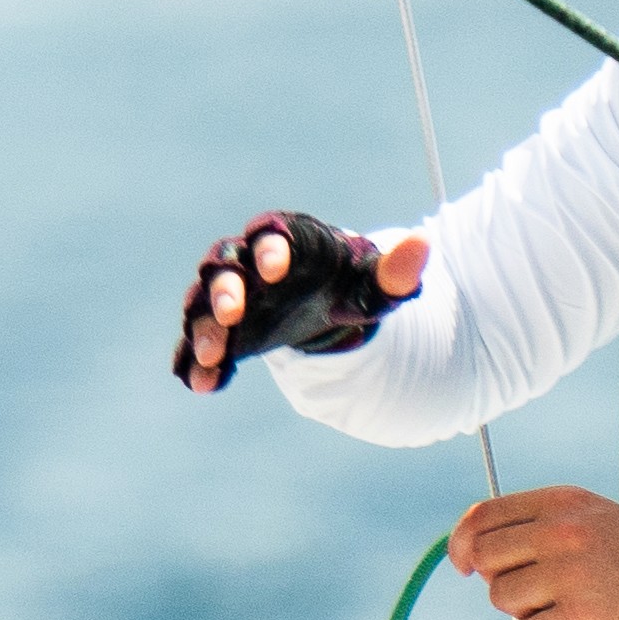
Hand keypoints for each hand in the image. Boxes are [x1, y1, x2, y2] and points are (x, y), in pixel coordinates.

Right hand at [174, 209, 420, 390]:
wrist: (323, 310)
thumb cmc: (348, 284)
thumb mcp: (375, 282)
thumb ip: (395, 269)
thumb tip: (423, 244)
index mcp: (285, 241)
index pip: (269, 235)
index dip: (268, 249)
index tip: (276, 269)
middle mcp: (246, 266)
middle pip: (224, 267)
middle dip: (224, 289)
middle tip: (231, 312)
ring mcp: (230, 300)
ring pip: (203, 306)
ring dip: (204, 328)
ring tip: (212, 355)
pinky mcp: (223, 333)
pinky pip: (198, 344)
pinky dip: (195, 362)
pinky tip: (203, 384)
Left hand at [451, 484, 618, 619]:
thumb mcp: (600, 522)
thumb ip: (545, 528)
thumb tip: (481, 554)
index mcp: (564, 502)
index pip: (484, 515)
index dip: (464, 542)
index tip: (463, 564)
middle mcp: (560, 531)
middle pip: (484, 559)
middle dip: (501, 582)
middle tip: (538, 596)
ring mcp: (568, 573)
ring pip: (502, 599)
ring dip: (528, 613)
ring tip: (572, 611)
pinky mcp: (579, 617)